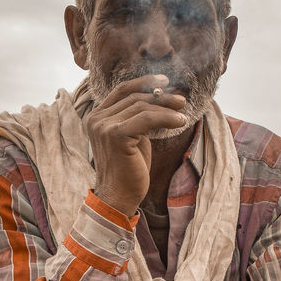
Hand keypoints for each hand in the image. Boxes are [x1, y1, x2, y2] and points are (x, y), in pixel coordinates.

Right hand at [88, 75, 188, 216]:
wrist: (119, 198)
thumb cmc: (128, 171)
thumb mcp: (133, 138)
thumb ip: (137, 118)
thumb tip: (160, 97)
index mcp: (97, 117)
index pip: (122, 91)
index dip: (143, 83)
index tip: (164, 82)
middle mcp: (97, 118)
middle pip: (134, 98)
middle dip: (160, 96)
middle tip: (181, 100)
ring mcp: (104, 126)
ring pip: (142, 107)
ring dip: (166, 108)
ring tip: (183, 113)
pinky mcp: (116, 135)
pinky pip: (147, 119)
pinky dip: (166, 118)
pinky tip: (181, 121)